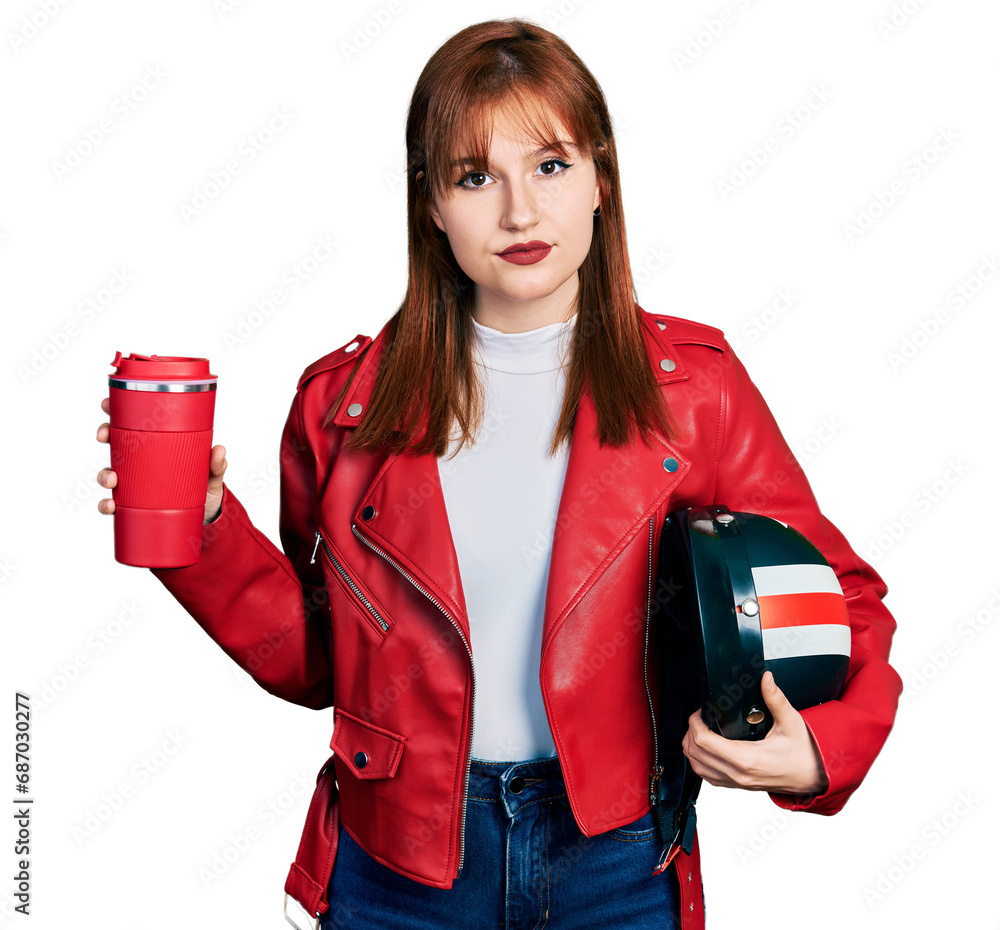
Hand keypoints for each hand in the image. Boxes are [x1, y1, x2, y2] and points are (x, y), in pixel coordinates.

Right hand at [95, 396, 227, 525]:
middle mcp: (142, 462)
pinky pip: (114, 504)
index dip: (116, 411)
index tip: (107, 404)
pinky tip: (111, 506)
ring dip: (104, 475)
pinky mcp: (133, 504)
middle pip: (114, 443)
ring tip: (112, 479)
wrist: (206, 514)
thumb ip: (216, 463)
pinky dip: (107, 505)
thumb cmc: (206, 486)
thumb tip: (219, 450)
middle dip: (105, 435)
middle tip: (104, 435)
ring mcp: (135, 482)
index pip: (134, 424)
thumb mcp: (212, 473)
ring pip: (109, 473)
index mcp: (157, 445)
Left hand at [681, 671, 828, 797]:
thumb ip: (776, 699)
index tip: (699, 712)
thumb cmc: (804, 754)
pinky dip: (700, 762)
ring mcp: (736, 783)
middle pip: (695, 754)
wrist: (814, 778)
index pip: (704, 742)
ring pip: (698, 768)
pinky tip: (706, 748)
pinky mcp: (737, 786)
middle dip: (691, 732)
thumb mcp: (792, 722)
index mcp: (748, 759)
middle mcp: (738, 774)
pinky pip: (708, 777)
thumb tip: (766, 680)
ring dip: (692, 748)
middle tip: (698, 718)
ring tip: (699, 730)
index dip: (695, 723)